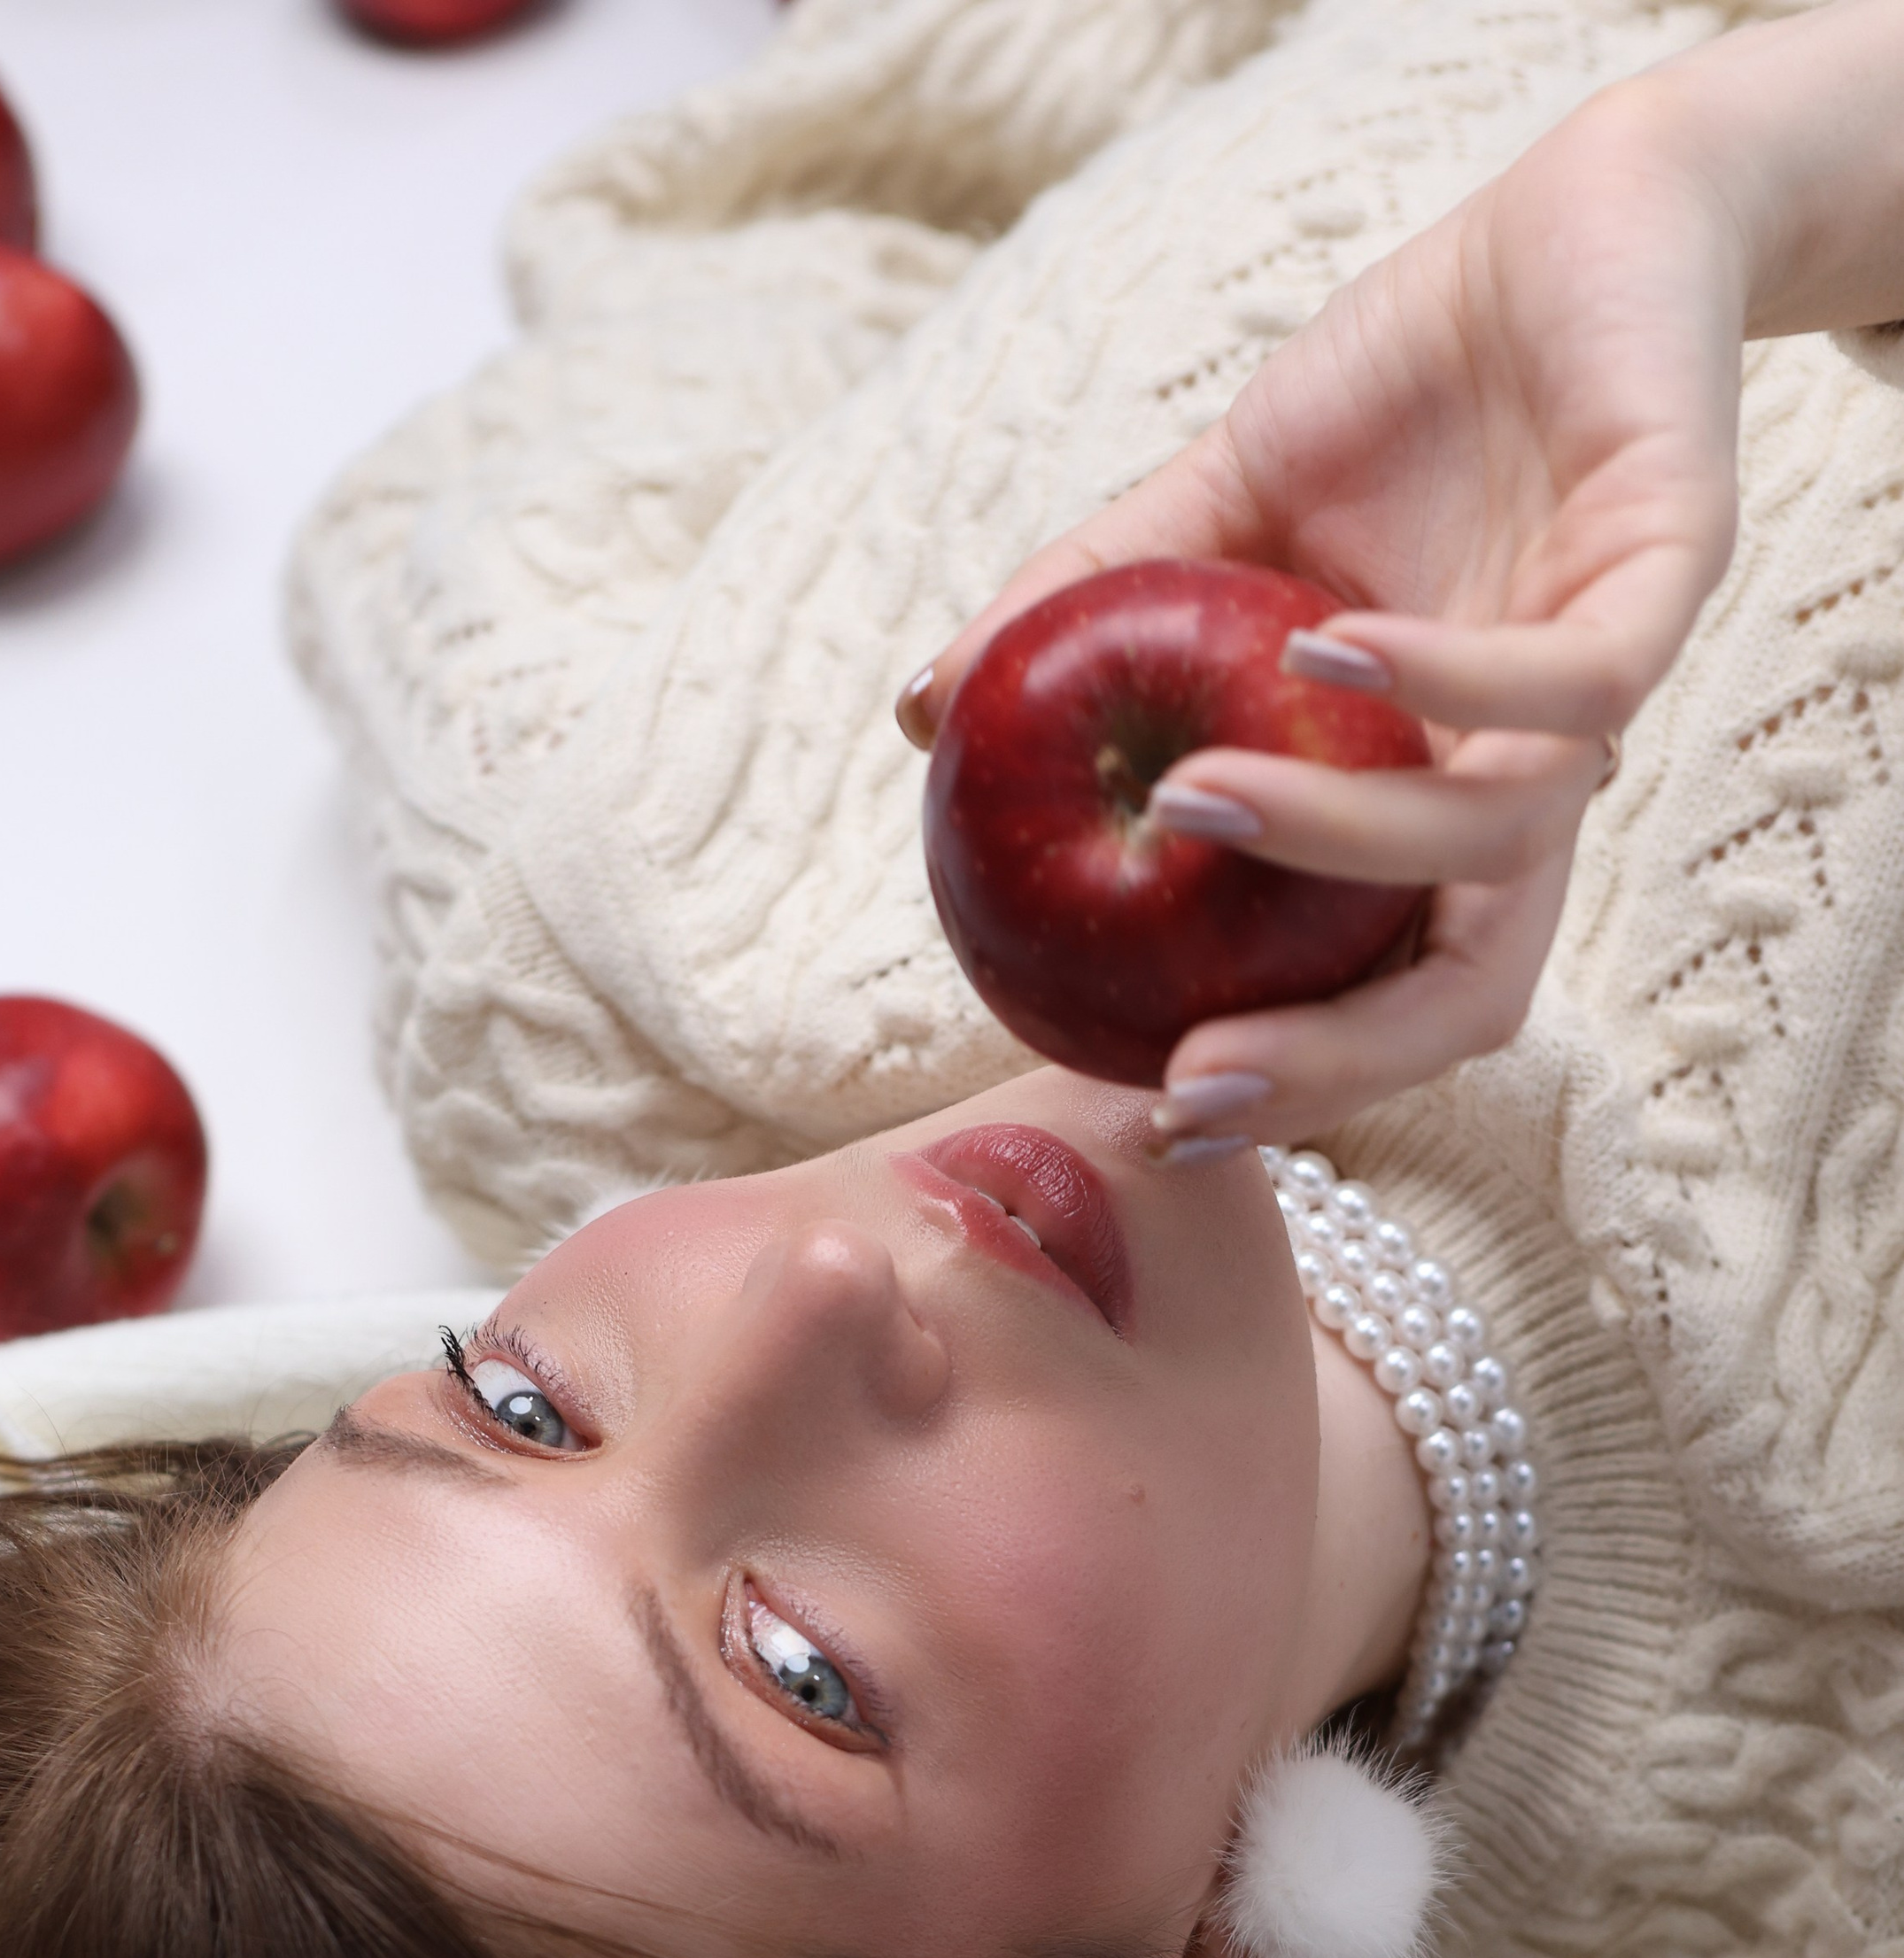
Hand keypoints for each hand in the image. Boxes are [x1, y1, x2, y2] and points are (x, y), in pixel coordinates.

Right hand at [903, 77, 1750, 1151]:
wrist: (1576, 222)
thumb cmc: (1401, 395)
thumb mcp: (1208, 515)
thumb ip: (1078, 616)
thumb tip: (915, 711)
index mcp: (1429, 799)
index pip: (1376, 992)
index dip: (1286, 1077)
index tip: (1151, 1105)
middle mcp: (1527, 777)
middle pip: (1464, 996)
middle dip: (1335, 1067)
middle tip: (1193, 1078)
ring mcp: (1606, 687)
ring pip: (1503, 845)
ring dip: (1339, 840)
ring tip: (1194, 797)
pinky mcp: (1671, 567)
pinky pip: (1573, 680)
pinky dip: (1445, 686)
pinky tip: (1326, 647)